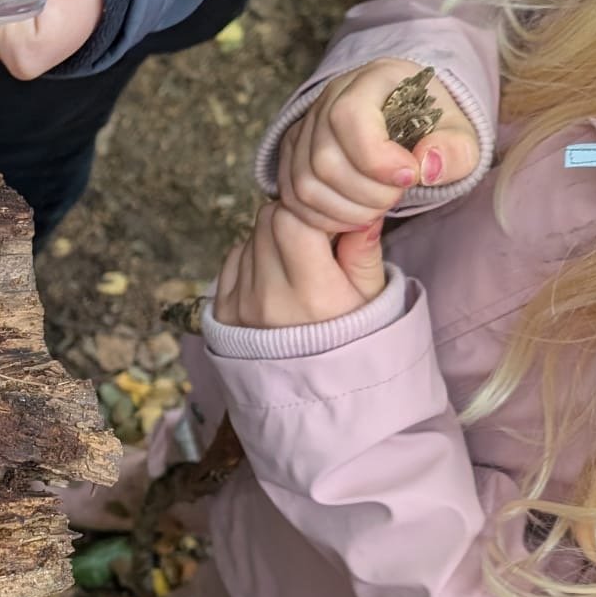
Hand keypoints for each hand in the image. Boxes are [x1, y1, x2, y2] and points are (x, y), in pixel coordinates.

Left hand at [213, 199, 384, 328]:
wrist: (314, 385)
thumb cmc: (352, 336)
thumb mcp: (372, 296)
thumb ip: (364, 251)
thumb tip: (362, 211)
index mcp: (313, 294)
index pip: (293, 219)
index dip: (311, 212)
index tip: (327, 224)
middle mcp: (270, 299)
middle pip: (268, 220)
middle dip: (292, 218)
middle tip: (313, 239)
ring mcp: (241, 305)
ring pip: (250, 236)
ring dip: (272, 238)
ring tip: (296, 266)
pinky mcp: (223, 310)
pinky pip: (233, 258)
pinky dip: (253, 257)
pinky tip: (276, 277)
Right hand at [276, 57, 479, 234]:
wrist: (412, 122)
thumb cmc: (435, 128)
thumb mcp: (461, 136)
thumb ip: (454, 151)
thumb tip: (426, 167)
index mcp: (370, 81)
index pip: (349, 117)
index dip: (376, 159)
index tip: (409, 177)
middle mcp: (327, 100)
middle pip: (324, 160)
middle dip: (366, 194)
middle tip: (397, 197)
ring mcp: (305, 129)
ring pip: (305, 184)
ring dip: (346, 211)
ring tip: (379, 210)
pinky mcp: (294, 157)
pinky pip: (293, 199)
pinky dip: (324, 219)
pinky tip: (355, 217)